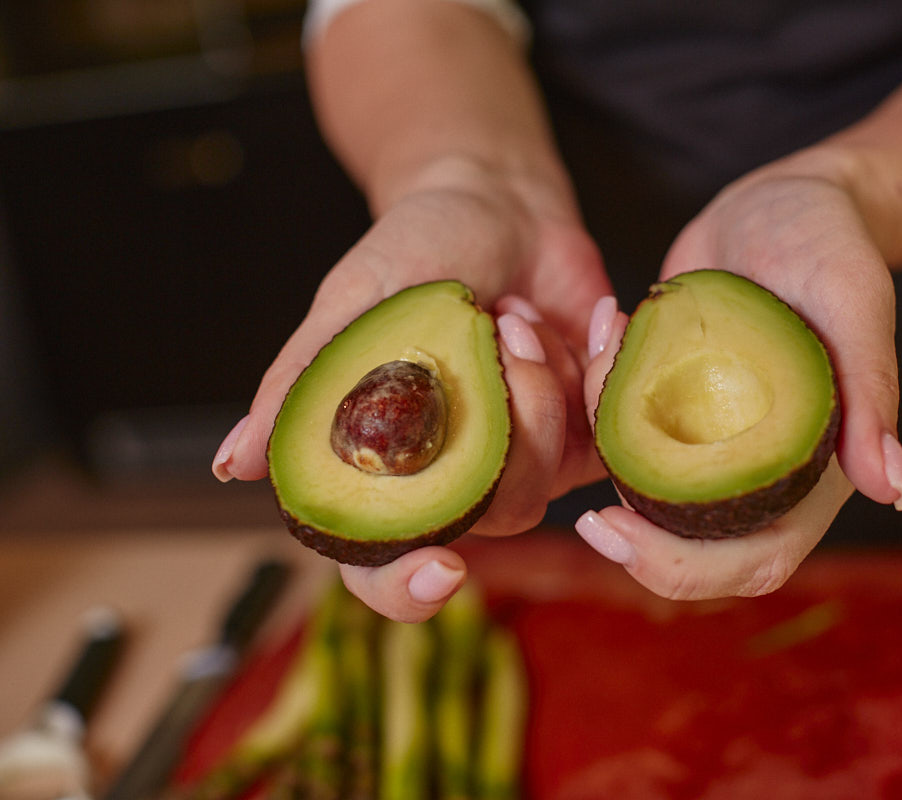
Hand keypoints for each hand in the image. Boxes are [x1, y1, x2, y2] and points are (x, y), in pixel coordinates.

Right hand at [212, 171, 610, 620]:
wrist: (500, 203)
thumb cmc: (415, 250)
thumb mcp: (352, 306)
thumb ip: (301, 385)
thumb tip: (232, 465)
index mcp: (389, 469)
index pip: (383, 569)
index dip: (406, 589)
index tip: (442, 570)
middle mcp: (458, 478)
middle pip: (491, 520)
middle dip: (503, 429)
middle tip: (495, 332)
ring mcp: (527, 458)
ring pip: (549, 478)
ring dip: (542, 386)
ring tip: (517, 316)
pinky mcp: (585, 428)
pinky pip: (603, 433)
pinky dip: (592, 366)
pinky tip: (580, 318)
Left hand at [574, 170, 901, 599]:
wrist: (785, 202)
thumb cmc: (833, 248)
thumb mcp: (856, 307)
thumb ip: (873, 396)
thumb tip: (895, 491)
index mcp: (807, 473)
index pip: (751, 562)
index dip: (684, 570)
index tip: (619, 535)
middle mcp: (752, 469)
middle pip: (686, 548)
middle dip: (631, 543)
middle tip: (585, 517)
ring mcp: (703, 437)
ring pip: (639, 482)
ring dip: (605, 432)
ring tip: (610, 333)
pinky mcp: (664, 398)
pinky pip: (619, 422)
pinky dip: (597, 387)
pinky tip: (609, 317)